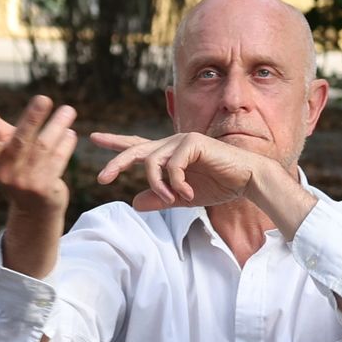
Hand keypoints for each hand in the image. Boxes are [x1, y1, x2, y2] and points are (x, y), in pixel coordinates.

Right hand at [0, 96, 80, 215]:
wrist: (34, 209)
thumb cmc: (17, 169)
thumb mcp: (2, 150)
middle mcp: (6, 174)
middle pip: (20, 142)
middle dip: (32, 119)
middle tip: (43, 99)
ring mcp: (26, 183)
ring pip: (43, 148)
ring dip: (57, 126)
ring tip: (69, 110)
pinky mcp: (44, 189)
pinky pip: (57, 161)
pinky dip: (65, 145)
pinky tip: (70, 133)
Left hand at [86, 127, 282, 216]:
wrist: (247, 180)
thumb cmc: (220, 185)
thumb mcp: (183, 198)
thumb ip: (161, 199)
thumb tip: (134, 203)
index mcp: (169, 154)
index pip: (138, 147)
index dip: (116, 143)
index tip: (94, 138)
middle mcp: (172, 143)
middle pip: (136, 150)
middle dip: (117, 163)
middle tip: (102, 178)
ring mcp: (182, 140)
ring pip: (152, 163)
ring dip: (158, 185)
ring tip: (173, 199)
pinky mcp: (193, 143)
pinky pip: (172, 166)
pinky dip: (176, 184)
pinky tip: (189, 194)